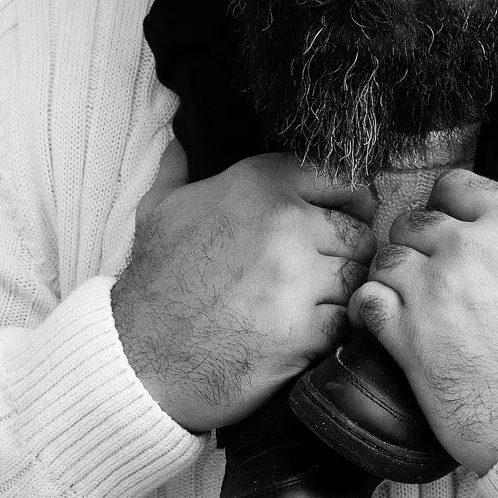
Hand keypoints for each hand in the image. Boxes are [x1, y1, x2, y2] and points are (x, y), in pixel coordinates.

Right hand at [112, 153, 377, 432]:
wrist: (138, 357)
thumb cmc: (153, 281)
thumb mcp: (160, 208)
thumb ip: (180, 168)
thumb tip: (177, 140)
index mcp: (259, 183)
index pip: (341, 177)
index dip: (349, 200)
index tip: (345, 216)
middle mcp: (285, 223)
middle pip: (358, 230)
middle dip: (348, 252)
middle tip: (329, 269)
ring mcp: (297, 279)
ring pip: (358, 276)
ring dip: (345, 291)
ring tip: (320, 301)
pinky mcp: (304, 331)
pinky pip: (348, 320)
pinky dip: (336, 328)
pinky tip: (312, 331)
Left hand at [349, 169, 497, 472]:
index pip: (456, 185)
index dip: (451, 205)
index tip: (453, 227)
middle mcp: (467, 249)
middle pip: (415, 220)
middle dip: (419, 242)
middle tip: (430, 272)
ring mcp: (433, 291)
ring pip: (387, 256)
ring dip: (393, 275)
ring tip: (406, 297)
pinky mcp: (407, 336)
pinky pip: (367, 299)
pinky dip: (369, 307)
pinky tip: (383, 320)